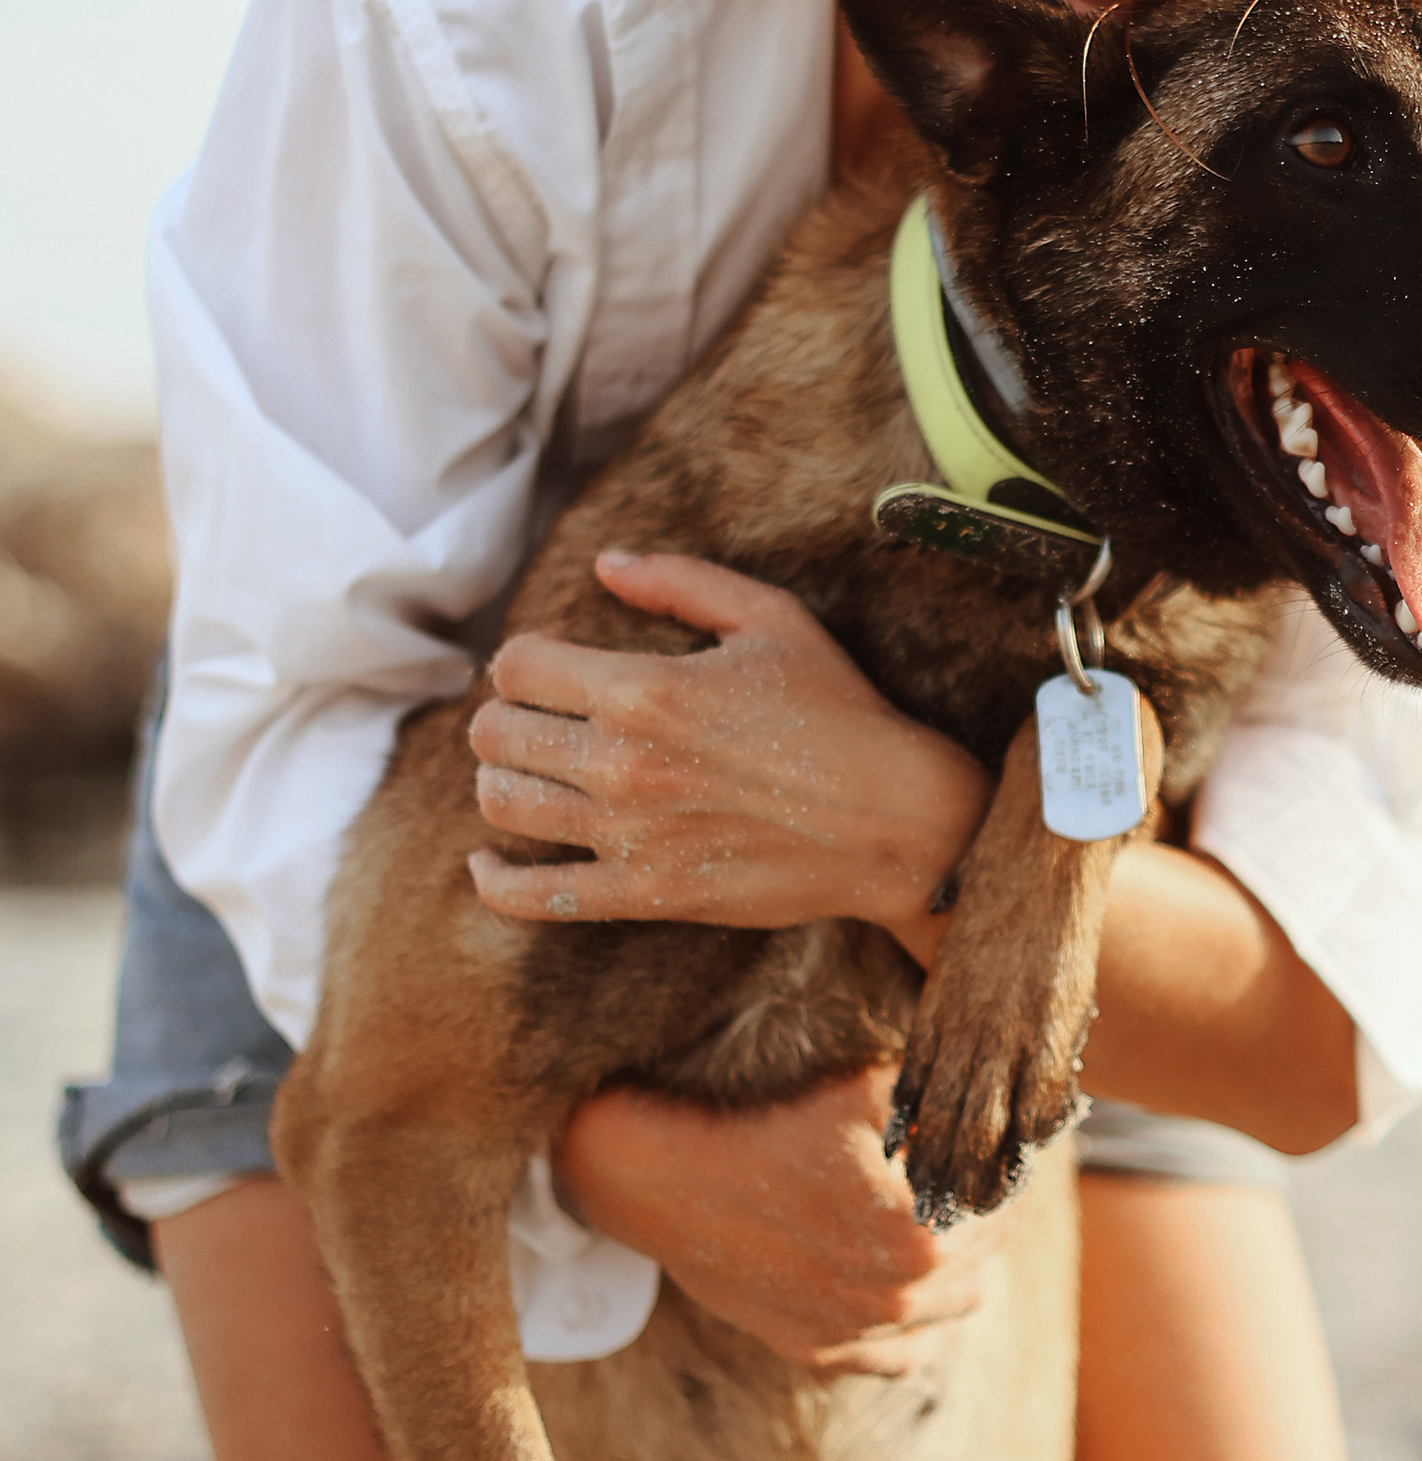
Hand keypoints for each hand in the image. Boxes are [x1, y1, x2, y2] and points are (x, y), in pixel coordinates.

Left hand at [466, 549, 990, 946]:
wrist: (894, 821)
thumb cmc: (840, 711)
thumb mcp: (772, 618)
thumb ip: (681, 579)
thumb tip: (605, 564)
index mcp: (644, 689)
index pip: (518, 665)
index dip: (523, 658)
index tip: (547, 665)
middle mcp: (621, 763)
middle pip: (496, 733)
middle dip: (505, 716)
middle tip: (537, 717)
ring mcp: (627, 837)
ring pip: (503, 804)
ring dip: (501, 781)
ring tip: (526, 772)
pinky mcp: (642, 895)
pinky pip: (531, 896)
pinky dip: (494, 880)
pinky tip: (488, 862)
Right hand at [554, 1061, 1007, 1373]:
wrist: (664, 1179)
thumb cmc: (765, 1126)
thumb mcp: (866, 1091)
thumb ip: (942, 1101)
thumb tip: (996, 1099)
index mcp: (922, 1239)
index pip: (1004, 1206)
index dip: (1011, 1169)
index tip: (1010, 1146)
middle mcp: (897, 1300)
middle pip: (986, 1257)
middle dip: (991, 1213)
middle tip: (986, 1175)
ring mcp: (855, 1333)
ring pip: (954, 1308)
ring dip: (965, 1266)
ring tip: (954, 1222)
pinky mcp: (816, 1350)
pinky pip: (903, 1355)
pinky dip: (920, 1323)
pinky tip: (914, 1285)